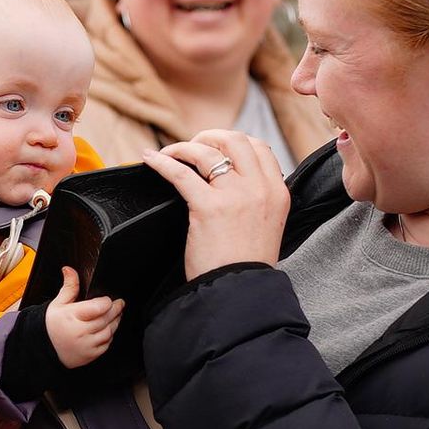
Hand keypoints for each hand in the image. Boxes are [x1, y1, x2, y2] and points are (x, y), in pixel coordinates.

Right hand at [45, 266, 122, 368]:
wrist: (44, 348)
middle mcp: (80, 332)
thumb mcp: (58, 303)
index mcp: (72, 316)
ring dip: (115, 322)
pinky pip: (106, 345)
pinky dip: (109, 336)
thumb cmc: (51, 325)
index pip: (98, 307)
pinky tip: (107, 329)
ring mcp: (86, 345)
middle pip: (106, 319)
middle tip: (119, 304)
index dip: (107, 302)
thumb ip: (69, 287)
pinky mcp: (90, 355)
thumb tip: (70, 270)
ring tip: (115, 315)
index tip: (109, 299)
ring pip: (109, 332)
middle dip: (116, 310)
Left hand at [144, 130, 288, 280]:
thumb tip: (232, 179)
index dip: (234, 142)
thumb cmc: (245, 266)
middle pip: (235, 140)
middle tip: (193, 147)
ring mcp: (236, 195)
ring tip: (169, 153)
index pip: (259, 148)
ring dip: (183, 147)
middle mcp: (260, 189)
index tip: (217, 148)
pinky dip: (162, 162)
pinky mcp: (209, 207)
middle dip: (210, 136)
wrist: (238, 291)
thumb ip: (257, 199)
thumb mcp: (267, 225)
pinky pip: (180, 173)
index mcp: (278, 192)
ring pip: (206, 151)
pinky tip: (151, 159)